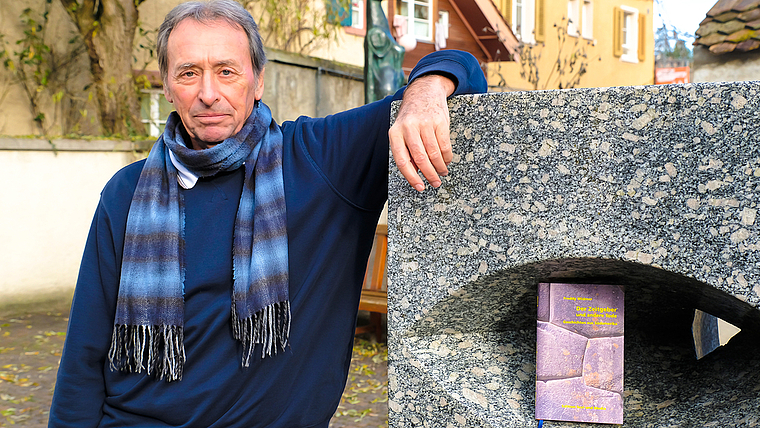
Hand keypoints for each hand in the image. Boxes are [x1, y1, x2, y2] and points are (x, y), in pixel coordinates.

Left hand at [389, 74, 455, 191]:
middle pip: (419, 158)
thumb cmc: (412, 117)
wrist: (424, 92)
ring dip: (440, 167)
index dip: (411, 177)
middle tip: (435, 183)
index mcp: (395, 133)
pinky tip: (446, 161)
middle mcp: (408, 128)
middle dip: (429, 174)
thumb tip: (416, 173)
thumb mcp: (402, 132)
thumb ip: (406, 150)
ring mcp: (424, 123)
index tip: (420, 187)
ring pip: (433, 153)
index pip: (402, 160)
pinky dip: (447, 157)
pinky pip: (444, 145)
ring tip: (442, 173)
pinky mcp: (439, 121)